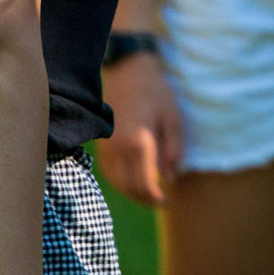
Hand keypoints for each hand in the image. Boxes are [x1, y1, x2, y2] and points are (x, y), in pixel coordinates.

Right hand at [97, 53, 181, 206]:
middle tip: (161, 201)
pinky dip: (122, 182)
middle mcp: (118, 150)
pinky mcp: (101, 145)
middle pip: (128, 188)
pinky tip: (135, 181)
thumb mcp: (172, 119)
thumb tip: (170, 178)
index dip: (155, 198)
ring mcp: (106, 148)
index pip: (144, 184)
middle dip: (145, 199)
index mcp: (138, 144)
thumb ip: (172, 150)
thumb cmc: (155, 94)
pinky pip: (109, 173)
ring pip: (116, 183)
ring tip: (150, 193)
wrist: (127, 73)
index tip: (167, 201)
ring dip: (133, 193)